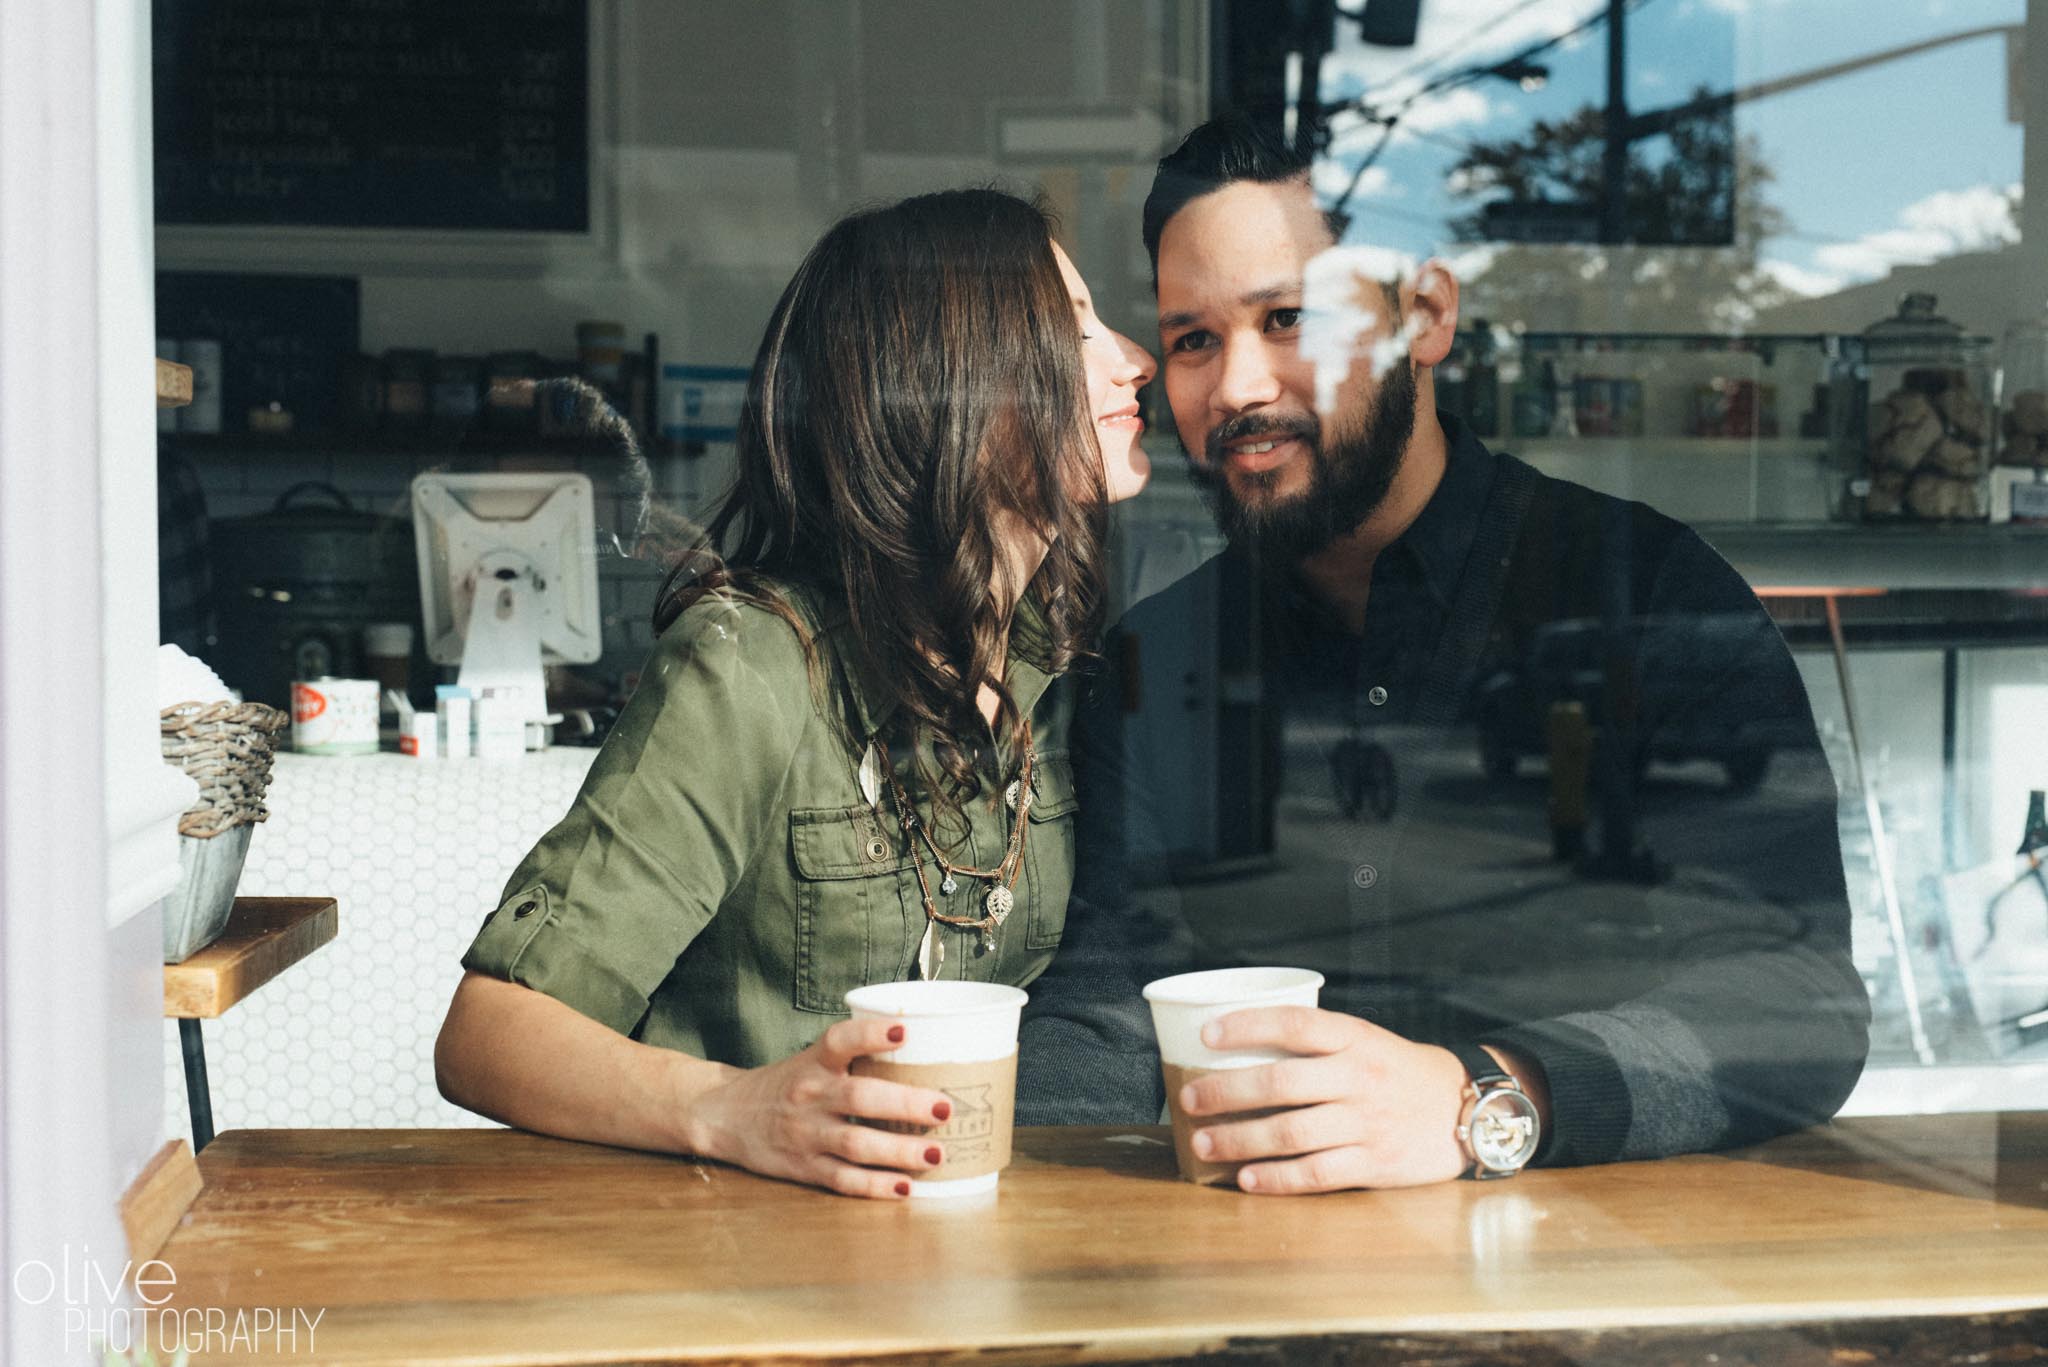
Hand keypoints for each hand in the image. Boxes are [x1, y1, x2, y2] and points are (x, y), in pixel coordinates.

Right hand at [680, 1017, 955, 1199]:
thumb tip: (928, 1053)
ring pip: (856, 1144)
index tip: (904, 1031)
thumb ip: (856, 1058)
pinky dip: (875, 1186)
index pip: (840, 1041)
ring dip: (898, 1151)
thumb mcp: (811, 1060)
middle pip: (859, 1098)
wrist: (726, 1116)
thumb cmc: (786, 1084)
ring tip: (936, 1155)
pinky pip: (843, 1180)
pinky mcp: (805, 1168)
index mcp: (813, 1062)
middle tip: (945, 1108)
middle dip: (905, 1104)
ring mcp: (806, 1135)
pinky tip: (905, 1187)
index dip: (871, 1034)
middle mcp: (810, 1095)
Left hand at [1177, 1006, 1469, 1193]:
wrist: (1464, 1109)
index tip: (1206, 1034)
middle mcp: (1360, 1077)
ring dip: (1239, 1139)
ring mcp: (1367, 1122)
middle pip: (1281, 1083)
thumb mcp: (1364, 1040)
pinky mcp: (1375, 1163)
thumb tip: (1237, 1047)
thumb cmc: (1396, 1071)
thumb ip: (1315, 1044)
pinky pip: (1316, 1173)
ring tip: (1203, 1142)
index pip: (1295, 1023)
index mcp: (1355, 1038)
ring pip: (1290, 1133)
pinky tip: (1246, 1178)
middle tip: (1188, 1098)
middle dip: (1226, 1092)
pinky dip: (1276, 1178)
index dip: (1247, 1025)